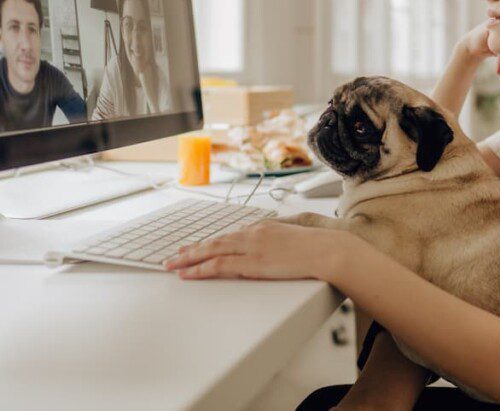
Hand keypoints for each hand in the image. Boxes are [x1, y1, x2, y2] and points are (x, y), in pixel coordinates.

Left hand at [164, 219, 343, 280]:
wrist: (325, 250)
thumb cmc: (317, 247)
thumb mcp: (294, 238)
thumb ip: (278, 240)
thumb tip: (272, 248)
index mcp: (263, 228)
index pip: (230, 235)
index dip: (210, 242)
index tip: (196, 246)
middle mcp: (253, 234)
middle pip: (215, 241)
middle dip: (193, 249)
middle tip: (175, 255)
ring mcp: (250, 247)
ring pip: (211, 251)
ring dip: (189, 259)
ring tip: (172, 265)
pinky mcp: (251, 262)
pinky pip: (218, 265)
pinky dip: (200, 269)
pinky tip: (188, 273)